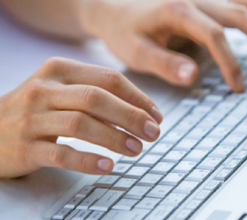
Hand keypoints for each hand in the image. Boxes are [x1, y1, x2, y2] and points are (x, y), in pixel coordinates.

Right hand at [0, 57, 162, 177]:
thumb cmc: (37, 109)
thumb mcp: (62, 89)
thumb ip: (97, 94)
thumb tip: (141, 112)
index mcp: (59, 70)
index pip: (108, 79)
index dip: (137, 98)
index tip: (156, 116)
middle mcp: (44, 90)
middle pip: (96, 99)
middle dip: (131, 116)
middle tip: (153, 133)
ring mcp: (32, 118)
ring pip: (80, 124)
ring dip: (114, 138)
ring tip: (136, 149)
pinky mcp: (25, 148)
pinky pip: (61, 154)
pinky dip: (88, 160)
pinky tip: (109, 165)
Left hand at [80, 0, 246, 91]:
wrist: (111, 9)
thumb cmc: (122, 31)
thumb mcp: (135, 50)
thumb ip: (164, 63)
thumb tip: (193, 76)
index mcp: (178, 9)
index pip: (213, 36)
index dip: (229, 61)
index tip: (238, 85)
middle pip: (236, 13)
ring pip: (239, 1)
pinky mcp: (200, 1)